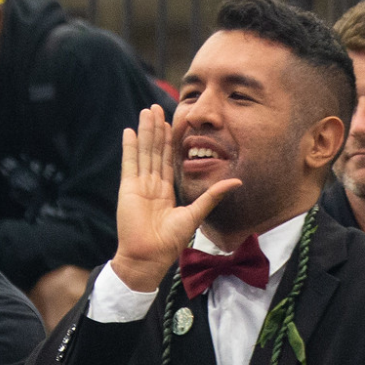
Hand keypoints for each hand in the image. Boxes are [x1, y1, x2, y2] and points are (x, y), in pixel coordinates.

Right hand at [110, 105, 243, 292]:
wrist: (149, 257)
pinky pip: (129, 163)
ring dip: (145, 132)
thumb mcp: (196, 214)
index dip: (169, 141)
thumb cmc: (170, 242)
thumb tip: (237, 182)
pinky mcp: (128, 188)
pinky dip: (129, 147)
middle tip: (157, 108)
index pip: (167, 160)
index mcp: (166, 191)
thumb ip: (213, 196)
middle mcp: (151, 185)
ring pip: (144, 152)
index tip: (172, 123)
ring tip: (147, 112)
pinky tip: (130, 131)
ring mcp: (138, 186)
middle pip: (154, 151)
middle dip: (156, 130)